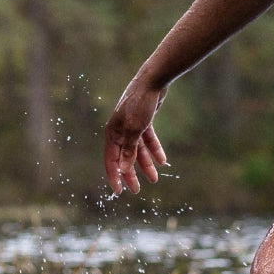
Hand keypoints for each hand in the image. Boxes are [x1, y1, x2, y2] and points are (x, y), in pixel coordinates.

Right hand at [103, 77, 168, 194]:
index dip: (115, 176)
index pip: (111, 159)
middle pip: (124, 157)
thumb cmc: (139, 104)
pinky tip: (162, 161)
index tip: (120, 192)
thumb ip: (128, 150)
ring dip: (146, 164)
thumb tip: (122, 169)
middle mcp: (120, 130)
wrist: (152, 81)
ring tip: (155, 179)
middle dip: (131, 173)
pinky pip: (148, 140)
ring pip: (138, 150)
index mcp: (112, 133)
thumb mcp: (134, 129)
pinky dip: (154, 150)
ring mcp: (132, 126)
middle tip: (137, 190)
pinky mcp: (143, 122)